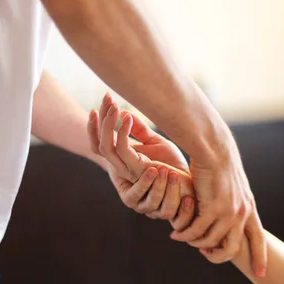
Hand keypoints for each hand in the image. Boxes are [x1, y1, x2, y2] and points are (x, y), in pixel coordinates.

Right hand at [88, 93, 194, 223]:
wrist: (189, 186)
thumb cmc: (174, 167)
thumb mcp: (156, 143)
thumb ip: (141, 131)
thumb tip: (127, 113)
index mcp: (123, 161)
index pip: (98, 143)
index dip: (94, 124)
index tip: (103, 99)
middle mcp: (121, 169)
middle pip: (99, 143)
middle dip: (101, 119)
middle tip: (106, 97)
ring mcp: (128, 172)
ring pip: (106, 147)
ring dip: (108, 124)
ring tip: (117, 106)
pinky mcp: (139, 172)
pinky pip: (124, 152)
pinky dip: (123, 133)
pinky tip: (127, 118)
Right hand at [170, 133, 266, 276]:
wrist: (213, 149)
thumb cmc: (218, 165)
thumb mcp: (232, 186)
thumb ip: (231, 203)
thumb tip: (225, 218)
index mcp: (249, 208)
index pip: (259, 239)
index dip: (260, 258)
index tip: (260, 274)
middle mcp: (242, 213)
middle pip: (233, 249)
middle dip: (218, 257)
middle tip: (205, 254)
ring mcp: (228, 212)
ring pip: (210, 241)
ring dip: (195, 243)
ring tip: (182, 238)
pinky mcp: (212, 208)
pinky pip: (197, 231)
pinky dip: (185, 235)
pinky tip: (176, 233)